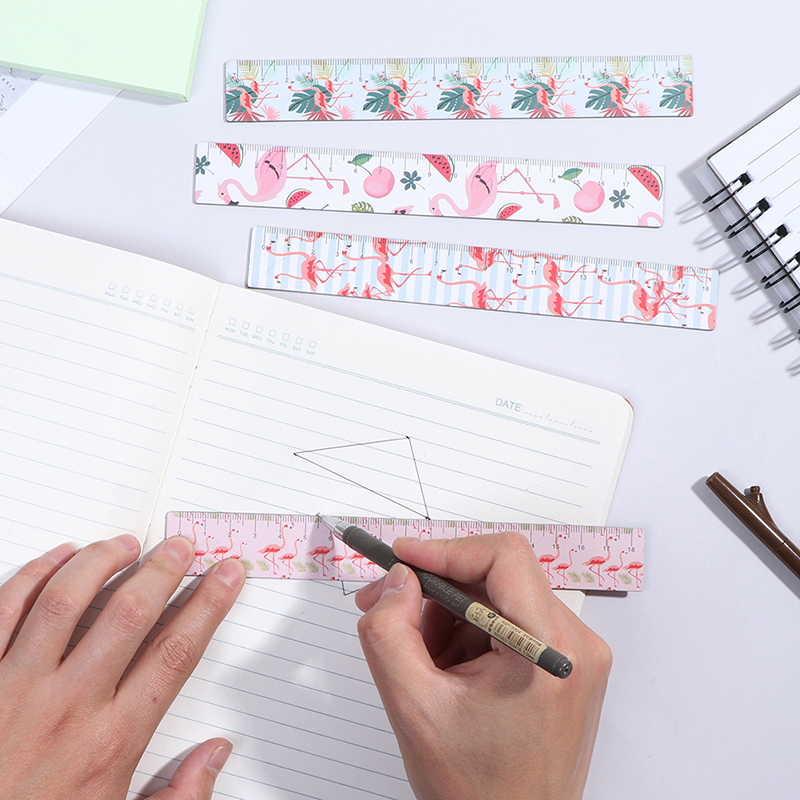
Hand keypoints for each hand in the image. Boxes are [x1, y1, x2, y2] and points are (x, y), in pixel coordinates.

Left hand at [0, 534, 245, 798]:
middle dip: (163, 571)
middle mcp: (67, 707)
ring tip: (124, 544)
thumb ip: (179, 797)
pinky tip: (56, 558)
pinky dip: (32, 576)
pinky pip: (2, 611)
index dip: (208, 606)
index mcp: (111, 742)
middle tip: (180, 548)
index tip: (225, 576)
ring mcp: (15, 689)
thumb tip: (216, 754)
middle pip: (129, 615)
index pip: (175, 653)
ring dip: (100, 561)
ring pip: (65, 601)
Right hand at [355, 533, 611, 799]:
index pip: (503, 558)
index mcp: (549, 651)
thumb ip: (389, 633)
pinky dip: (468, 637)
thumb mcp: (414, 707)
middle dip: (435, 593)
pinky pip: (508, 624)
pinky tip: (445, 672)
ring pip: (497, 600)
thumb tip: (396, 581)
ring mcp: (572, 657)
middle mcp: (574, 646)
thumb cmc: (477, 792)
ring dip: (448, 619)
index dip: (445, 550)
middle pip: (496, 579)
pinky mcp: (562, 666)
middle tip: (388, 607)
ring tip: (420, 662)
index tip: (402, 559)